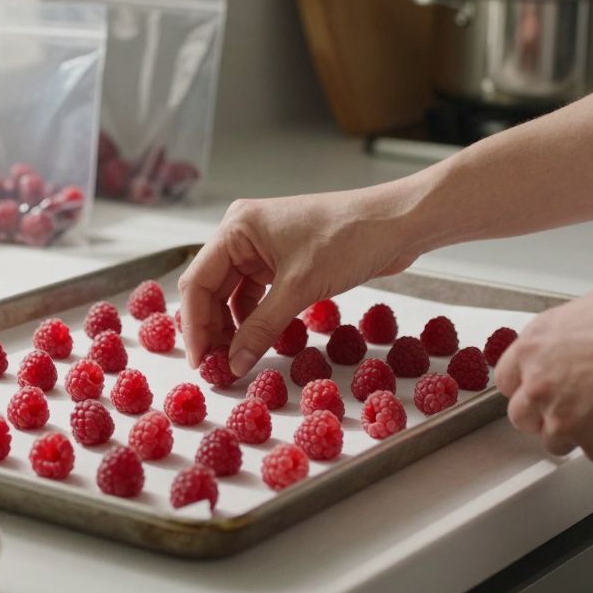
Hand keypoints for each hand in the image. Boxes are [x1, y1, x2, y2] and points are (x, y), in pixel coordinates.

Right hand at [177, 188, 425, 375]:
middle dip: (212, 329)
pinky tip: (258, 342)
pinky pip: (257, 295)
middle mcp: (243, 234)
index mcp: (237, 227)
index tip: (201, 362)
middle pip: (212, 289)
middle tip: (217, 368)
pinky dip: (256, 320)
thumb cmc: (350, 238)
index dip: (194, 326)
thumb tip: (233, 364)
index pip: (198, 281)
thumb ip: (262, 328)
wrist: (398, 223)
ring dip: (233, 328)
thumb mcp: (300, 288)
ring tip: (236, 361)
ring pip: (233, 295)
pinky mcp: (283, 260)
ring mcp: (263, 247)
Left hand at [495, 278, 592, 463]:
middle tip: (575, 408)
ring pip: (555, 441)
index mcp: (535, 346)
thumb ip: (567, 337)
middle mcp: (540, 385)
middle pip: (522, 416)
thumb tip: (573, 346)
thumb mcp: (592, 308)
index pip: (507, 380)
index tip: (540, 390)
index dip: (526, 386)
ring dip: (577, 433)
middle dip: (543, 416)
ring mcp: (565, 420)